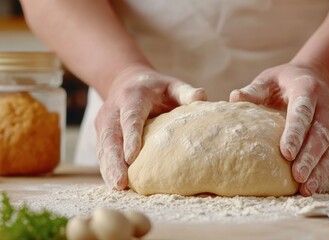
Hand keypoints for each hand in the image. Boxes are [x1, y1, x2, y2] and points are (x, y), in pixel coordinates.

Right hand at [95, 66, 206, 189]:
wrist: (127, 81)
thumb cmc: (156, 88)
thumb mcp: (172, 85)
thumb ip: (185, 92)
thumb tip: (202, 96)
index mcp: (132, 97)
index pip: (130, 118)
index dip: (130, 137)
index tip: (132, 157)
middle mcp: (113, 109)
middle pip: (111, 136)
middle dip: (114, 160)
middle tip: (120, 182)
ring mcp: (104, 121)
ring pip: (103, 146)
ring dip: (108, 168)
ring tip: (117, 187)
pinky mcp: (100, 132)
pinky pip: (102, 151)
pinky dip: (107, 168)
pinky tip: (114, 183)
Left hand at [230, 63, 328, 195]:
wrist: (317, 78)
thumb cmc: (286, 81)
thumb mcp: (270, 78)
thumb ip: (254, 90)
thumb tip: (234, 98)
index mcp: (307, 90)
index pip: (303, 112)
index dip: (296, 132)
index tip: (286, 153)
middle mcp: (324, 108)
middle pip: (320, 135)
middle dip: (309, 157)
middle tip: (297, 176)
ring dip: (319, 170)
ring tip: (306, 189)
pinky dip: (325, 174)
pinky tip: (315, 187)